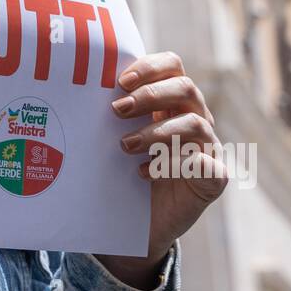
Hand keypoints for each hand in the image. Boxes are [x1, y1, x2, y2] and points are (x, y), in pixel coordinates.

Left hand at [94, 51, 228, 287]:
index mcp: (172, 100)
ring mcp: (208, 147)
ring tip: (125, 146)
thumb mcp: (114, 138)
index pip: (172, 66)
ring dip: (156, 132)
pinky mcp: (214, 178)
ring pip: (195, 124)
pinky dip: (174, 165)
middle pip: (185, 88)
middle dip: (150, 95)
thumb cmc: (124, 172)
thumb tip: (75, 89)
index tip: (121, 81)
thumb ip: (109, 114)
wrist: (139, 224)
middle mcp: (195, 117)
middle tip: (117, 111)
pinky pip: (205, 164)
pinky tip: (145, 173)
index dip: (150, 67)